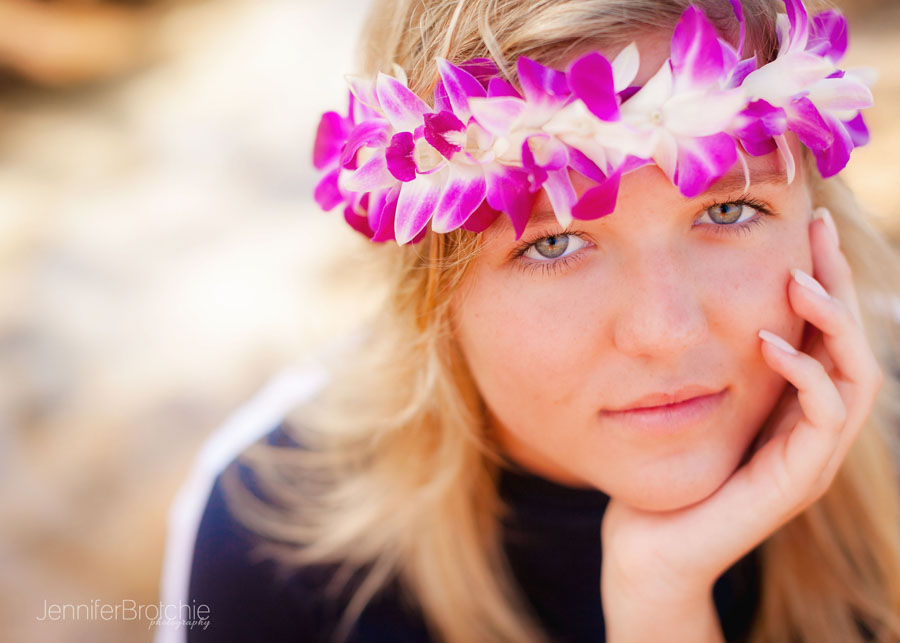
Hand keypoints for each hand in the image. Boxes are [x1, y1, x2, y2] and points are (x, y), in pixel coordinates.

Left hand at [600, 208, 884, 635]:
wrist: (647, 544)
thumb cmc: (662, 469)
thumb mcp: (687, 398)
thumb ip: (708, 357)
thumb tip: (691, 291)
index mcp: (793, 406)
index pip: (829, 332)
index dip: (826, 277)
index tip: (809, 224)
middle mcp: (814, 428)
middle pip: (854, 343)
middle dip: (840, 284)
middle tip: (817, 233)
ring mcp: (811, 456)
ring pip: (857, 375)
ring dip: (833, 322)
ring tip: (796, 281)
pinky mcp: (797, 480)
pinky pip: (825, 417)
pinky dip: (805, 373)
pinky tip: (767, 341)